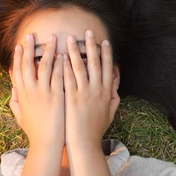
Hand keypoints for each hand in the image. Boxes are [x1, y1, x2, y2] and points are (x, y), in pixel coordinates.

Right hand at [9, 33, 65, 148]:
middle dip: (30, 48)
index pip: (17, 70)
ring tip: (52, 38)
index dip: (18, 56)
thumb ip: (14, 99)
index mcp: (21, 94)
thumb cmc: (34, 130)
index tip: (20, 45)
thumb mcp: (19, 115)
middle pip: (28, 64)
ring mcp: (44, 93)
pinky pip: (59, 75)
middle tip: (31, 34)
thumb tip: (12, 84)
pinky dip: (60, 64)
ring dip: (48, 50)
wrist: (47, 143)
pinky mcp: (57, 96)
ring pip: (45, 66)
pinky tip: (64, 54)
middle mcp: (30, 91)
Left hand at [63, 30, 119, 148]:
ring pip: (80, 67)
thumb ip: (113, 99)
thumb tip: (115, 88)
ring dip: (75, 51)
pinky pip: (67, 78)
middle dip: (92, 46)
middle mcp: (96, 90)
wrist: (84, 144)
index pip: (107, 68)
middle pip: (95, 63)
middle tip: (88, 32)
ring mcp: (84, 93)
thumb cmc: (95, 130)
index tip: (104, 41)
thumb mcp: (109, 114)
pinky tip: (59, 56)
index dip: (106, 53)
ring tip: (70, 38)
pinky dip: (64, 66)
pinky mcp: (71, 98)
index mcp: (106, 92)